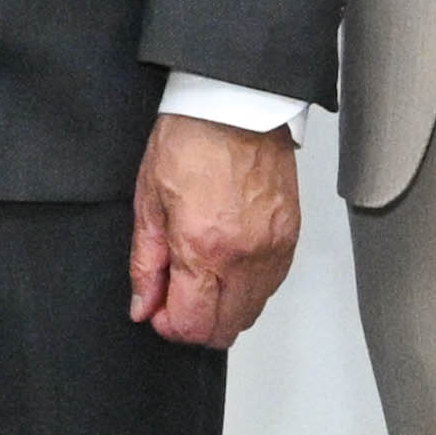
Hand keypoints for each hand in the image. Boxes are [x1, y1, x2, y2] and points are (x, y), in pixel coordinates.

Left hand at [127, 107, 297, 349]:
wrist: (234, 105)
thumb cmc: (190, 141)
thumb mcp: (149, 203)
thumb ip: (146, 263)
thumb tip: (143, 304)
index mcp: (204, 248)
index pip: (193, 325)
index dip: (170, 327)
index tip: (159, 312)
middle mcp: (245, 256)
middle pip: (225, 328)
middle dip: (196, 324)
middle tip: (177, 300)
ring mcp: (273, 248)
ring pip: (251, 312)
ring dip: (223, 308)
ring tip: (201, 279)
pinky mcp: (291, 237)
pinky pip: (272, 285)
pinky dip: (248, 288)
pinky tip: (228, 266)